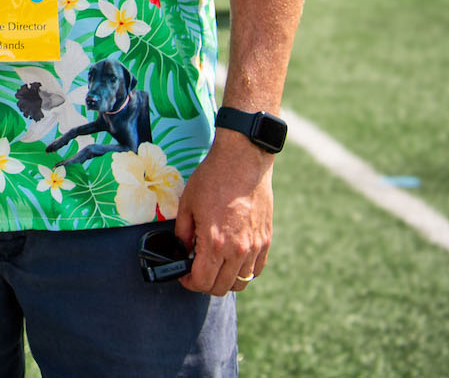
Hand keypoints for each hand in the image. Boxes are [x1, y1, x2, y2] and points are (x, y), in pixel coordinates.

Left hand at [174, 131, 273, 295]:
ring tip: (215, 266)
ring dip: (225, 280)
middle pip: (221, 287)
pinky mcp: (266, 240)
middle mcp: (237, 250)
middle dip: (205, 284)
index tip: (184, 276)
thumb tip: (182, 250)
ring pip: (241, 282)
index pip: (202, 282)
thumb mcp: (187, 204)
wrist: (242, 161)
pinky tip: (233, 260)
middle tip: (197, 272)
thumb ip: (183, 233)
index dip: (189, 283)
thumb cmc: (212, 179)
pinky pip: (257, 269)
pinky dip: (244, 271)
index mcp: (214, 243)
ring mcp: (254, 247)